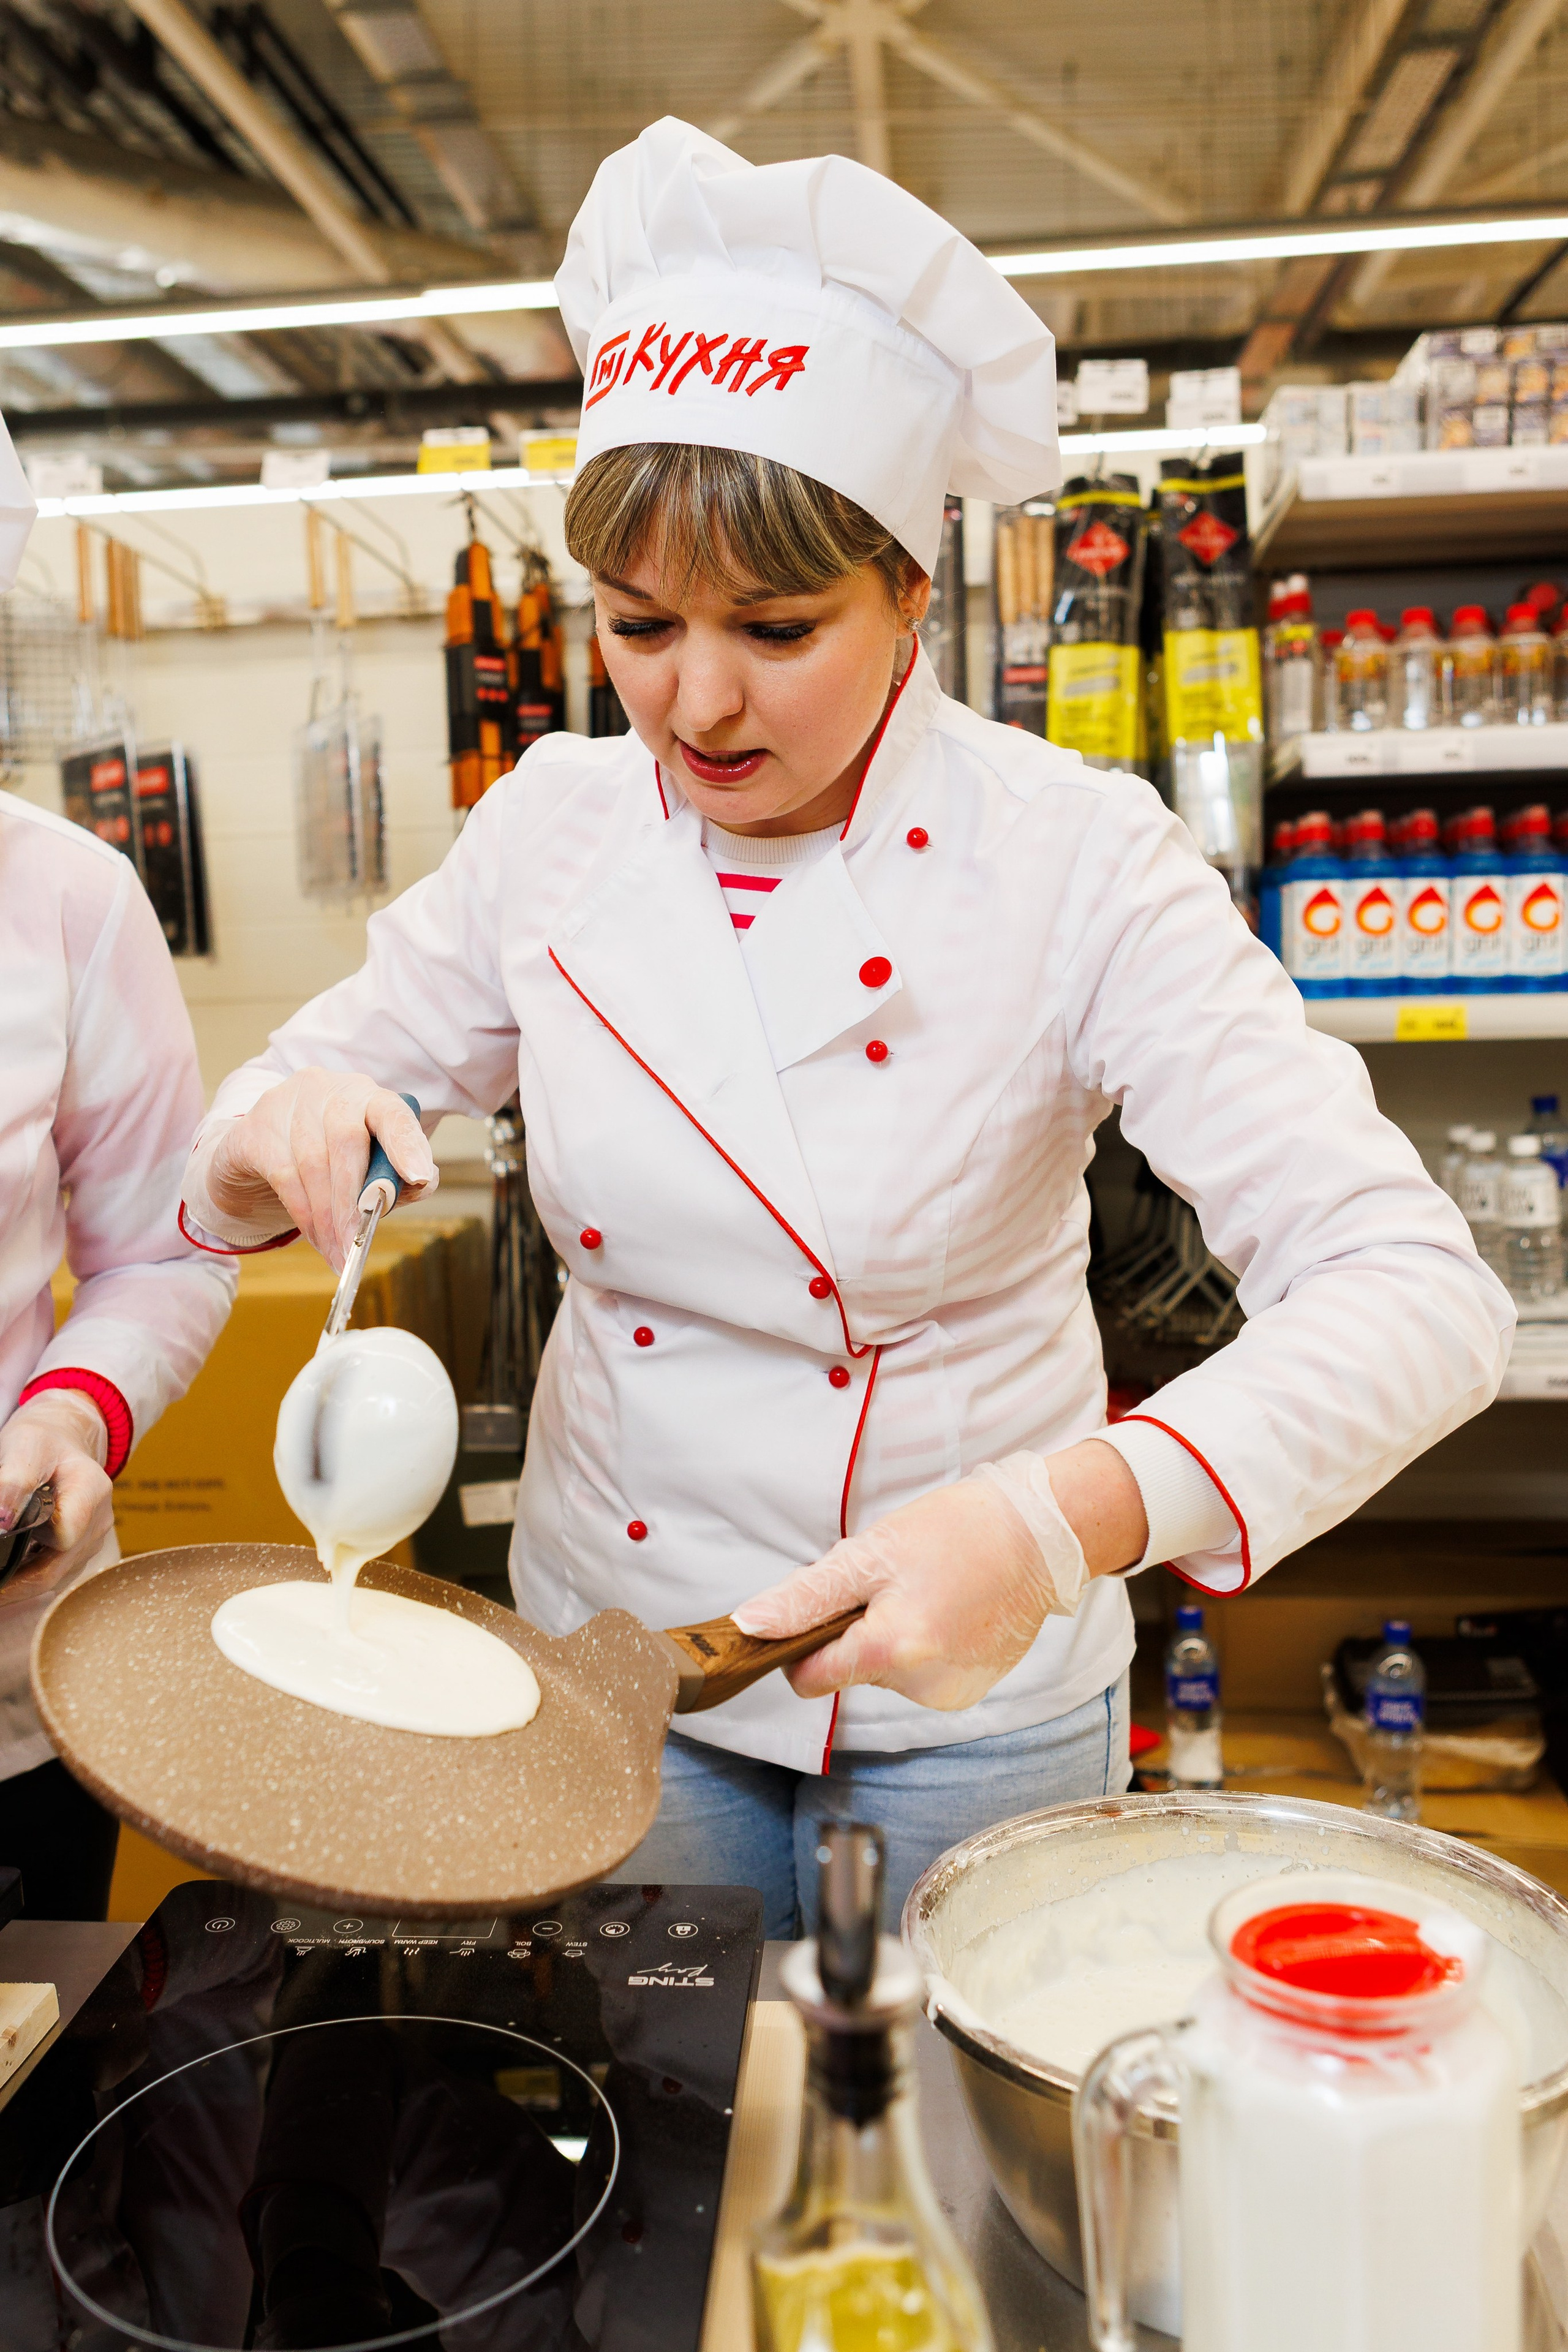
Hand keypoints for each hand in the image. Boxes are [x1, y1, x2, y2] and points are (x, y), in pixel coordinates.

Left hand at [0, 1389, 113, 1612]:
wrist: (63, 1441)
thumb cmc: (43, 1441)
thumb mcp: (26, 1447)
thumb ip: (14, 1483)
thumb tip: (1, 1523)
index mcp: (91, 1491)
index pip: (63, 1537)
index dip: (27, 1545)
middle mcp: (98, 1522)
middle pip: (55, 1569)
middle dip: (14, 1582)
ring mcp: (91, 1541)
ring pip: (54, 1578)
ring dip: (19, 1583)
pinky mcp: (80, 1551)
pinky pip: (53, 1575)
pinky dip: (26, 1578)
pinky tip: (5, 1571)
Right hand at [206, 1071, 436, 1270]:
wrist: (260, 1151)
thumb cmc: (330, 1160)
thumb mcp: (368, 1165)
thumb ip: (399, 1176)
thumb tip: (421, 1184)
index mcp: (368, 1096)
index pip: (392, 1112)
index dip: (406, 1144)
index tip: (418, 1176)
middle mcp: (329, 1090)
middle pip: (347, 1142)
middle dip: (353, 1202)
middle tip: (358, 1243)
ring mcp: (288, 1103)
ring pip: (313, 1164)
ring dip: (328, 1219)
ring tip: (340, 1253)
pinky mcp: (255, 1127)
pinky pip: (284, 1177)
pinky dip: (304, 1215)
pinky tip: (317, 1240)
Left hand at [730, 1440, 1146, 1710]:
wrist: (1042, 1534)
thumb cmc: (954, 1531)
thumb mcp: (869, 1553)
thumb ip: (805, 1599)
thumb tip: (747, 1628)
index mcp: (890, 1651)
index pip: (808, 1679)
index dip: (804, 1643)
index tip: (828, 1607)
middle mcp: (920, 1687)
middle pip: (850, 1673)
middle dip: (858, 1631)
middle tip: (894, 1584)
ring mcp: (948, 1694)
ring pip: (885, 1673)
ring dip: (892, 1637)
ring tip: (928, 1591)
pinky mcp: (969, 1691)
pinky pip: (919, 1676)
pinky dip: (924, 1647)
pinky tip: (949, 1610)